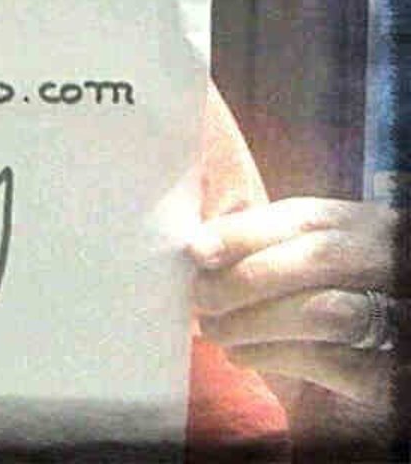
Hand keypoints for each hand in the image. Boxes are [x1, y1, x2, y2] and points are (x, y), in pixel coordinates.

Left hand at [188, 197, 403, 422]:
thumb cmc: (323, 294)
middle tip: (201, 296)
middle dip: (246, 277)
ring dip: (251, 321)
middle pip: (319, 257)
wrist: (376, 353)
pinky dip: (270, 356)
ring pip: (322, 312)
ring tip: (214, 328)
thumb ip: (261, 242)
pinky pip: (327, 362)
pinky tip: (241, 353)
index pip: (305, 218)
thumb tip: (201, 246)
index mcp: (364, 227)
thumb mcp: (304, 254)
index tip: (198, 251)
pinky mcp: (386, 370)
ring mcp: (397, 316)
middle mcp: (389, 264)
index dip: (246, 232)